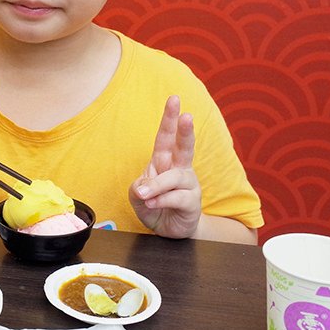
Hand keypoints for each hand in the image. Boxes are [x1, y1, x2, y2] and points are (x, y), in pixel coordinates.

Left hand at [129, 95, 201, 237]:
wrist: (169, 230)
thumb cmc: (154, 206)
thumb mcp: (137, 196)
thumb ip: (139, 188)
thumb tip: (145, 188)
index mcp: (164, 161)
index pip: (166, 137)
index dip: (169, 118)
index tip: (174, 99)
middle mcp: (179, 168)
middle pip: (184, 147)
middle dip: (185, 130)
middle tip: (187, 116)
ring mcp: (188, 184)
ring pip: (174, 177)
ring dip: (157, 185)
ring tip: (145, 196)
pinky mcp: (192, 202)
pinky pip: (177, 197)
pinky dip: (162, 201)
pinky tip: (153, 205)